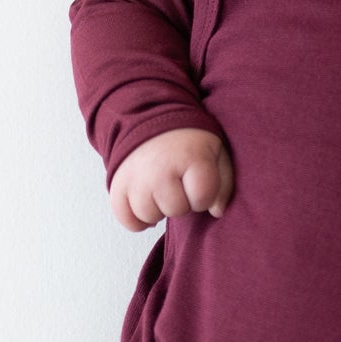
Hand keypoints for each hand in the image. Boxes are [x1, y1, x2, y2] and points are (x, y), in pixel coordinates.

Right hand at [109, 127, 233, 231]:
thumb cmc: (188, 144)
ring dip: (158, 209)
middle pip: (176, 210)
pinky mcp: (117, 185)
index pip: (202, 199)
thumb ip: (223, 184)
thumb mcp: (216, 154)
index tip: (197, 181)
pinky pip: (127, 220)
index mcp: (190, 156)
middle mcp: (159, 168)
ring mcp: (135, 177)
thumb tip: (216, 212)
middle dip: (181, 201)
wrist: (150, 121)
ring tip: (161, 191)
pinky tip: (146, 204)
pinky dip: (136, 219)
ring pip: (150, 216)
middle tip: (177, 183)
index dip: (204, 195)